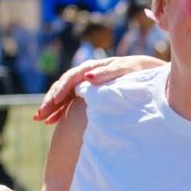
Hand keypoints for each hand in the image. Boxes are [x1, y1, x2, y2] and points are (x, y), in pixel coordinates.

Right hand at [35, 56, 153, 123]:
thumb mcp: (125, 71)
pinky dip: (60, 112)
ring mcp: (86, 87)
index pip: (70, 78)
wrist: (151, 77)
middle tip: (40, 115)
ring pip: (64, 97)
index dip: (61, 90)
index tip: (54, 102)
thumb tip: (87, 76)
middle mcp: (86, 75)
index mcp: (92, 68)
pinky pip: (70, 104)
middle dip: (50, 101)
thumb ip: (106, 73)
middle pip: (63, 87)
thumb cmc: (139, 72)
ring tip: (40, 120)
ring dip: (52, 108)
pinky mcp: (89, 97)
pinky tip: (51, 122)